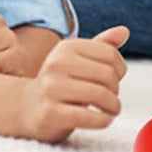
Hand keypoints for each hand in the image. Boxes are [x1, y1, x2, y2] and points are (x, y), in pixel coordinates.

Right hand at [21, 26, 128, 143]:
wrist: (27, 107)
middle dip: (115, 90)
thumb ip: (102, 46)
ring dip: (113, 107)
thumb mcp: (78, 60)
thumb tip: (124, 31)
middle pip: (108, 75)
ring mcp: (51, 88)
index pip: (110, 54)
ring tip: (111, 110)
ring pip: (100, 95)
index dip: (120, 70)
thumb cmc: (61, 82)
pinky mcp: (50, 113)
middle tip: (111, 99)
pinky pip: (88, 117)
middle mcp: (57, 64)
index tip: (114, 80)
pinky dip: (103, 120)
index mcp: (66, 47)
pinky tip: (104, 120)